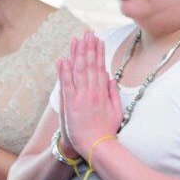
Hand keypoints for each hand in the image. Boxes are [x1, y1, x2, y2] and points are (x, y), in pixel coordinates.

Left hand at [58, 32, 121, 158]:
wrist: (96, 145)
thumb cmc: (106, 131)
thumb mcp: (117, 111)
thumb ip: (113, 94)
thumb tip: (110, 79)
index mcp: (103, 93)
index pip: (100, 67)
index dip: (99, 52)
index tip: (98, 40)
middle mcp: (93, 92)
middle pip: (90, 65)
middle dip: (88, 47)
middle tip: (87, 33)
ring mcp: (81, 97)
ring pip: (79, 70)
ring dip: (77, 54)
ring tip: (76, 40)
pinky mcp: (71, 104)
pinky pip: (67, 84)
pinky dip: (64, 71)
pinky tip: (63, 59)